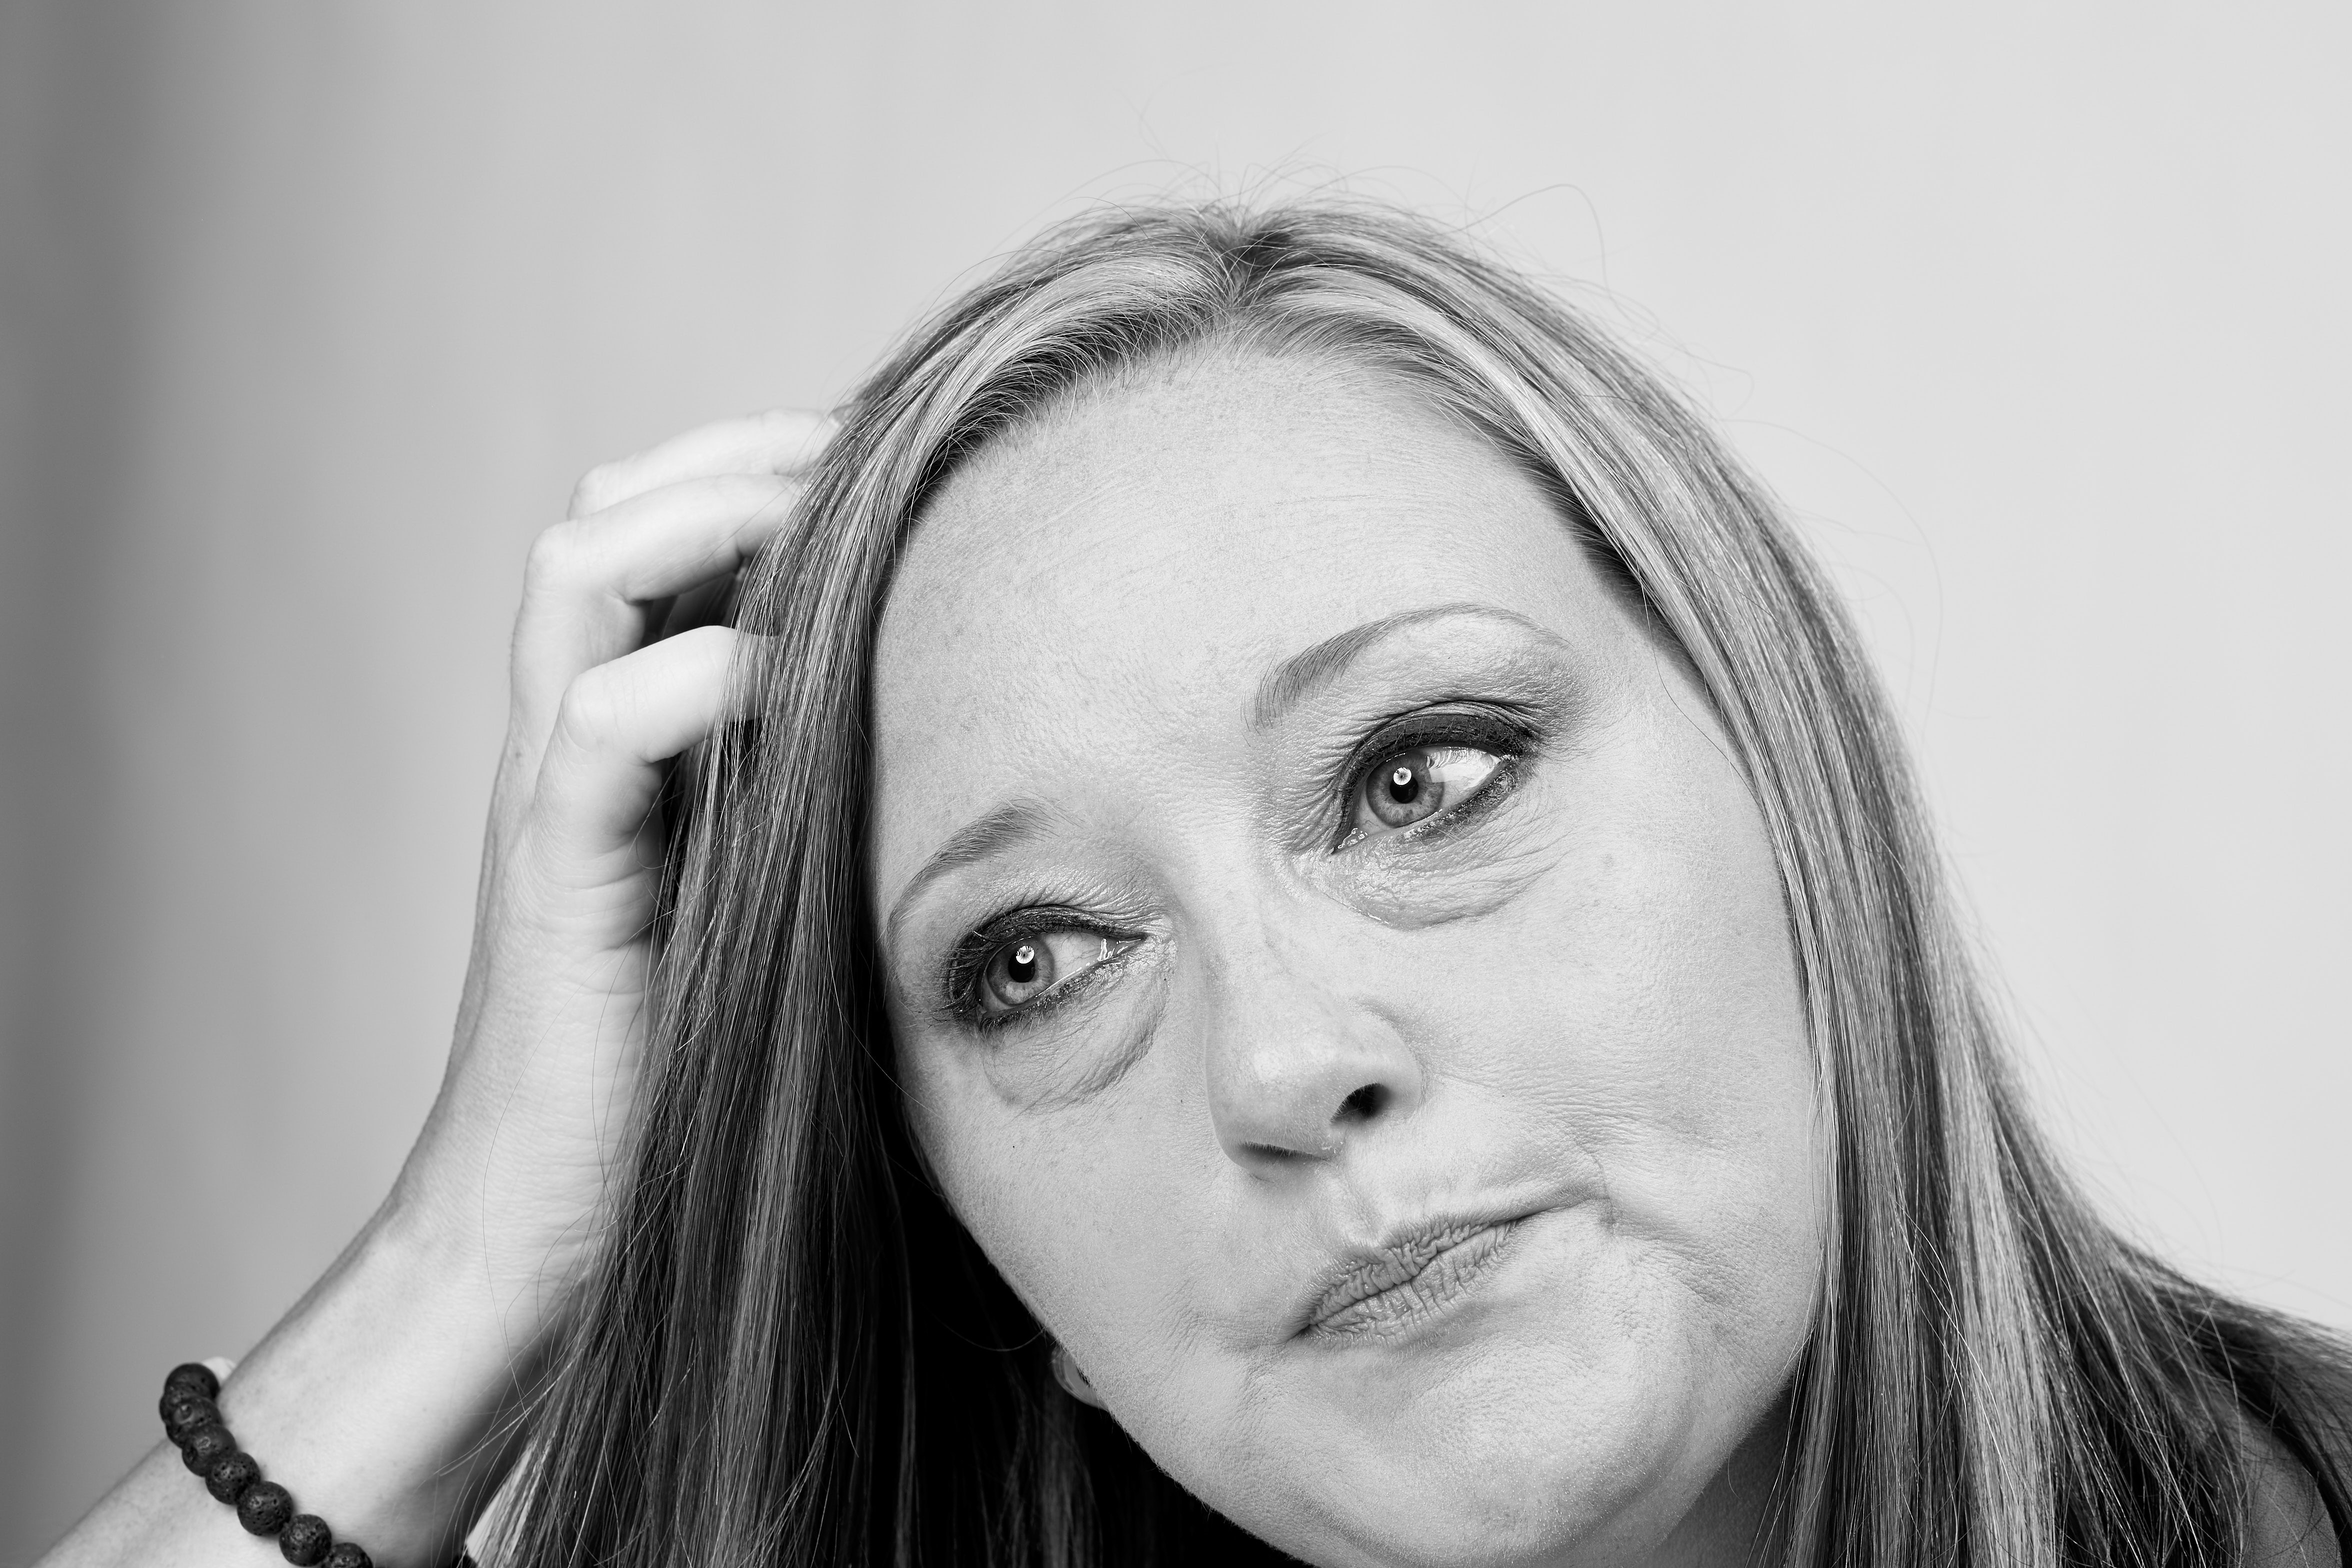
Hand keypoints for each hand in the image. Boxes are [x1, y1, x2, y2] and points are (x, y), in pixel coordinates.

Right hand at [391, 408, 829, 1318]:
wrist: (558, 1222)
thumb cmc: (688, 1070)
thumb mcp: (775, 892)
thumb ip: (819, 795)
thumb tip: (970, 719)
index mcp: (624, 736)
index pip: (655, 528)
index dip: (759, 470)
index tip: (888, 467)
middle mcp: (571, 740)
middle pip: (603, 509)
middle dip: (732, 457)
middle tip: (858, 461)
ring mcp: (552, 796)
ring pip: (576, 567)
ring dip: (703, 518)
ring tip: (819, 530)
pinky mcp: (556, 875)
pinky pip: (600, 723)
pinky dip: (698, 676)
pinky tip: (789, 686)